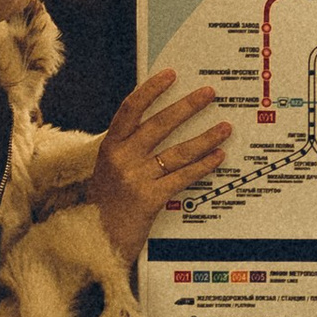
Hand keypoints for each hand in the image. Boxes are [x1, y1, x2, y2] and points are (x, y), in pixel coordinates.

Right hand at [87, 67, 231, 261]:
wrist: (93, 240)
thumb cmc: (104, 206)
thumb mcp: (108, 172)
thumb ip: (128, 150)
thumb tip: (159, 127)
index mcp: (110, 147)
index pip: (130, 109)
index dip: (151, 90)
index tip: (170, 75)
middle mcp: (121, 159)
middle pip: (159, 124)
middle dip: (188, 106)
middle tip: (208, 94)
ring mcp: (135, 178)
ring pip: (177, 151)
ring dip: (204, 137)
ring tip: (224, 127)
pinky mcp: (149, 199)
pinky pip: (182, 177)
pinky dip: (202, 166)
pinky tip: (217, 157)